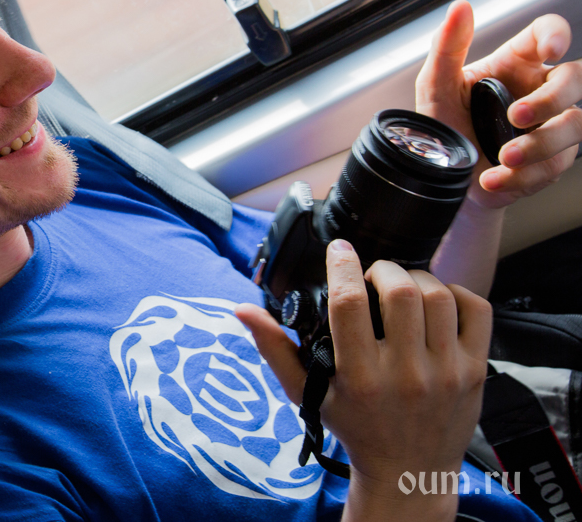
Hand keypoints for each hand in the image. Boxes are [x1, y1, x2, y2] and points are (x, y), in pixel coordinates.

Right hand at [237, 240, 490, 520]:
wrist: (409, 471)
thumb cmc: (355, 427)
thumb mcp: (307, 394)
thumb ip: (275, 349)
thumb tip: (243, 310)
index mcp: (360, 377)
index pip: (350, 305)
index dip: (342, 265)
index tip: (339, 249)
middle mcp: (405, 374)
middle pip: (400, 291)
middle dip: (383, 269)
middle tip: (372, 274)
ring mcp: (446, 372)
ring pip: (439, 296)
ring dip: (417, 278)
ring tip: (402, 285)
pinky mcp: (475, 371)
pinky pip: (477, 311)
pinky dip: (457, 293)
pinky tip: (437, 299)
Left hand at [415, 0, 581, 208]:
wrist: (447, 180)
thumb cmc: (446, 127)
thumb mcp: (436, 87)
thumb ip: (447, 48)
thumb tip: (460, 8)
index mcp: (516, 64)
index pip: (548, 34)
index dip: (556, 35)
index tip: (551, 49)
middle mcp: (540, 90)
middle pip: (579, 78)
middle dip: (552, 98)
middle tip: (517, 116)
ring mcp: (552, 126)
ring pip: (576, 124)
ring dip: (540, 143)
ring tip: (504, 156)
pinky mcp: (554, 161)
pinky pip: (554, 165)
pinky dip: (522, 175)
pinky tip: (494, 178)